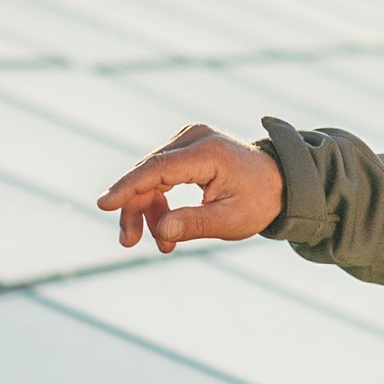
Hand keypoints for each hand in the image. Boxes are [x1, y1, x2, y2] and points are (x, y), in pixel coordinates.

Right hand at [95, 124, 284, 251]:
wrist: (280, 182)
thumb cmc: (259, 201)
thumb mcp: (232, 220)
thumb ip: (195, 224)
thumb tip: (161, 231)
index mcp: (208, 153)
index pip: (157, 168)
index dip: (128, 187)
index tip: (103, 203)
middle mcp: (195, 138)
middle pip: (148, 173)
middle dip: (134, 209)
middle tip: (128, 242)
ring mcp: (189, 140)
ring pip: (150, 176)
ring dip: (146, 209)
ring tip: (159, 245)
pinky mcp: (186, 148)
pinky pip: (160, 175)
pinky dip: (157, 201)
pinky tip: (163, 228)